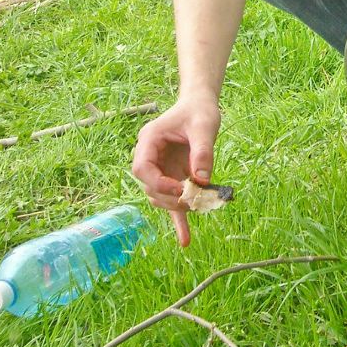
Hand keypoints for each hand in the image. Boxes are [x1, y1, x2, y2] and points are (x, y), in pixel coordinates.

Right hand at [132, 97, 220, 246]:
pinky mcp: (173, 178)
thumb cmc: (199, 111)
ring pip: (160, 197)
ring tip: (199, 208)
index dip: (158, 182)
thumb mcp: (204, 126)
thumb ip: (203, 150)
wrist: (200, 106)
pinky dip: (179, 220)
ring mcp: (161, 169)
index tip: (181, 187)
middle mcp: (150, 156)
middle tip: (195, 200)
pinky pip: (172, 202)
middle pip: (151, 187)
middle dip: (171, 198)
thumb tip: (202, 178)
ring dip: (177, 207)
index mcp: (149, 140)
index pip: (142, 169)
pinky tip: (186, 240)